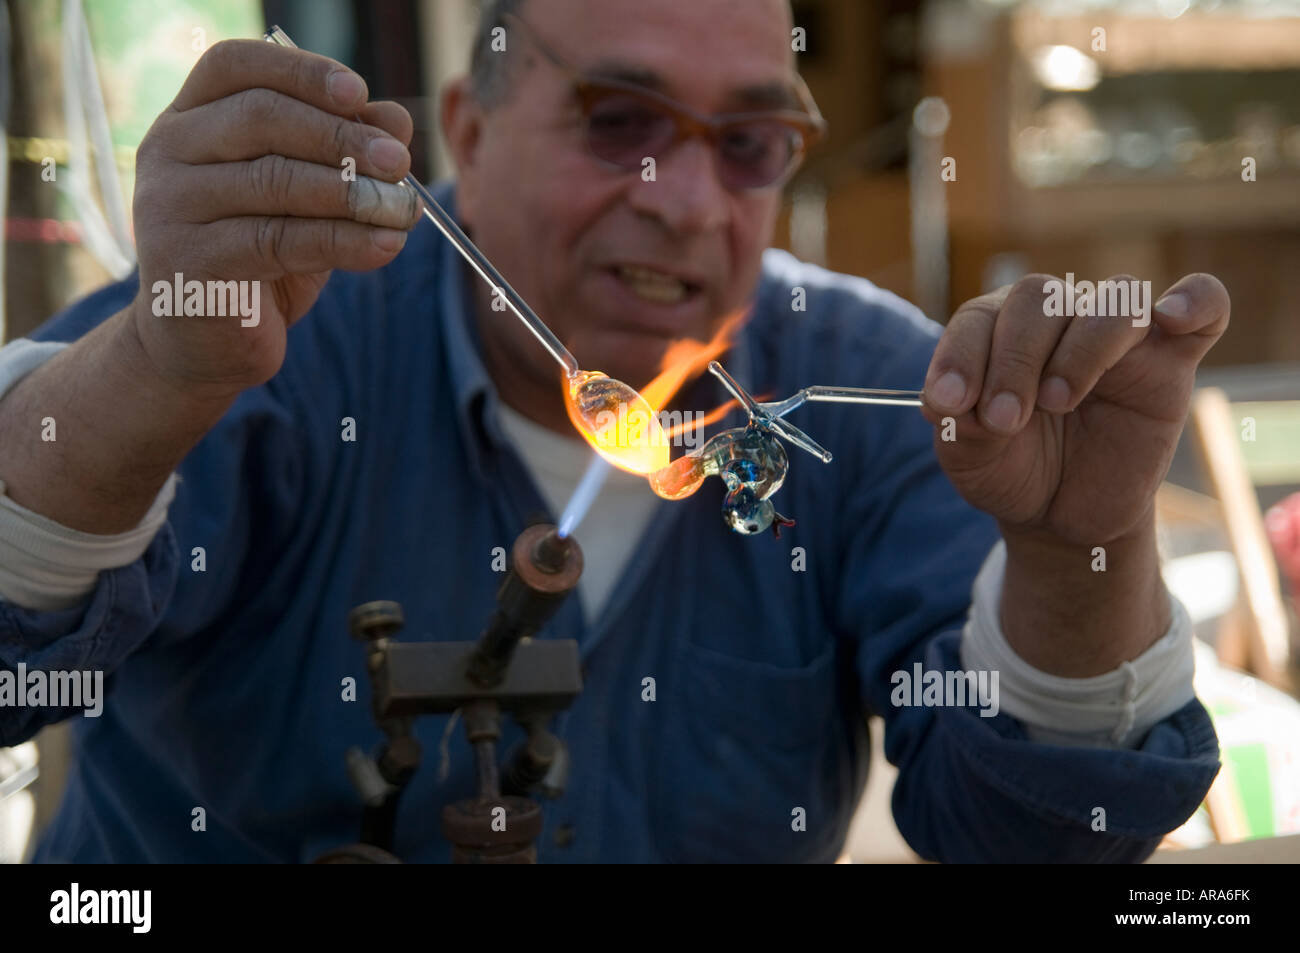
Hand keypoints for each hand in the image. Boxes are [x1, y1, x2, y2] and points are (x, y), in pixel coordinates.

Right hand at [128, 39, 421, 397]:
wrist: (205, 344)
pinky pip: (279, 240)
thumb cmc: (257, 257)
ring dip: (352, 193)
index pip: (235, 65)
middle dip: (340, 136)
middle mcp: (168, 152)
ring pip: (274, 180)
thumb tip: (395, 121)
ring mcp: (170, 207)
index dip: (300, 71)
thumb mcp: (305, 198)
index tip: (360, 92)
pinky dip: (343, 241)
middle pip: (259, 116)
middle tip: (398, 161)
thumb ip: (342, 153)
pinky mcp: (191, 263)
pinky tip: (385, 245)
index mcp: (188, 119)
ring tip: (402, 210)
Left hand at [920, 273, 1229, 546]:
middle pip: (1039, 297)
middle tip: (1003, 420)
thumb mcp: (971, 460)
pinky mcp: (1170, 362)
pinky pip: (1204, 305)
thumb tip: (959, 400)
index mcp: (998, 331)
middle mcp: (1058, 320)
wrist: (1062, 515)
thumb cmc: (1013, 470)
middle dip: (1013, 359)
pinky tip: (1171, 318)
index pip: (978, 317)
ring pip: (1111, 300)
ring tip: (1057, 402)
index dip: (960, 355)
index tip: (947, 404)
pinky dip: (1194, 300)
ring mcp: (1117, 337)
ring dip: (1079, 350)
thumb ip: (960, 425)